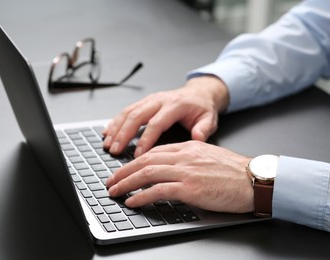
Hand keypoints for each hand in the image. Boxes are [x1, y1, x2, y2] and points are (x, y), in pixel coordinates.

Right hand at [102, 75, 228, 156]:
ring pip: (128, 112)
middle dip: (123, 134)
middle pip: (136, 116)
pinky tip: (107, 133)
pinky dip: (115, 122)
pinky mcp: (144, 102)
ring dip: (116, 128)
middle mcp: (159, 100)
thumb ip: (204, 129)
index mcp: (175, 105)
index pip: (156, 123)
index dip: (145, 139)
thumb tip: (197, 138)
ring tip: (107, 144)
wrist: (198, 93)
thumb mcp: (209, 118)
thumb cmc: (202, 108)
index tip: (138, 155)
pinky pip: (126, 110)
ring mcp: (150, 99)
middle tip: (115, 150)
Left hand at [106, 141, 253, 213]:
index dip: (135, 161)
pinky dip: (142, 196)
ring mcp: (187, 171)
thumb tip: (172, 169)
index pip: (154, 152)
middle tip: (110, 181)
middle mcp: (185, 156)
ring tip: (115, 191)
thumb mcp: (209, 157)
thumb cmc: (236, 172)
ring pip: (147, 173)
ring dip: (127, 183)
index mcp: (189, 147)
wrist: (256, 179)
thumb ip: (189, 160)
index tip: (124, 170)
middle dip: (123, 171)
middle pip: (145, 160)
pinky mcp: (191, 187)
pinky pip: (159, 190)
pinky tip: (133, 201)